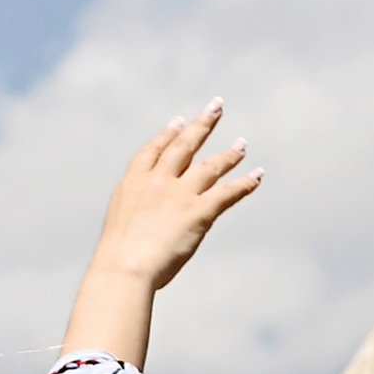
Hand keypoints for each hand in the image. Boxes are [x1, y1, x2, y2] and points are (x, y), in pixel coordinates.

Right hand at [59, 101, 259, 372]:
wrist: (123, 267)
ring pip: (209, 166)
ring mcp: (178, 195)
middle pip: (183, 146)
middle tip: (216, 106)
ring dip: (228, 154)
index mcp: (133, 183)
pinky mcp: (198, 212)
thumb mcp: (119, 230)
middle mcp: (157, 182)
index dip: (167, 135)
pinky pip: (227, 193)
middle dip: (202, 125)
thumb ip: (132, 220)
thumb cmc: (115, 259)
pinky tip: (257, 175)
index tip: (177, 122)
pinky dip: (244, 183)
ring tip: (242, 144)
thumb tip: (137, 233)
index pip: (152, 151)